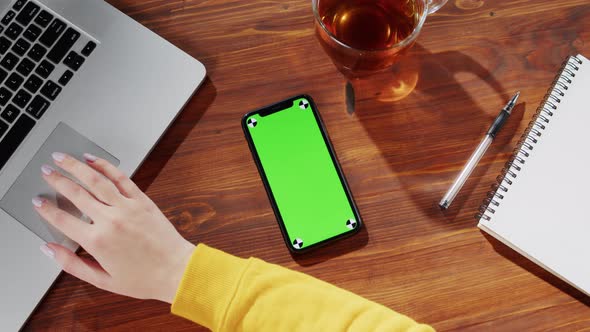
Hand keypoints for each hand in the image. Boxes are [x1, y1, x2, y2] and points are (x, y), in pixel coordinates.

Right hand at [33, 152, 194, 302]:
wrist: (175, 270)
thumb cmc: (143, 278)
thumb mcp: (102, 280)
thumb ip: (72, 264)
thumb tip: (50, 249)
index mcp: (97, 241)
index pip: (62, 219)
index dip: (46, 209)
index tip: (38, 201)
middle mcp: (110, 220)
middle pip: (75, 193)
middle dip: (56, 179)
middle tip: (46, 171)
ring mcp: (127, 207)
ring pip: (95, 179)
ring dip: (75, 166)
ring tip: (62, 156)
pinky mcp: (142, 200)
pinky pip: (120, 178)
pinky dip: (105, 166)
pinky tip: (93, 159)